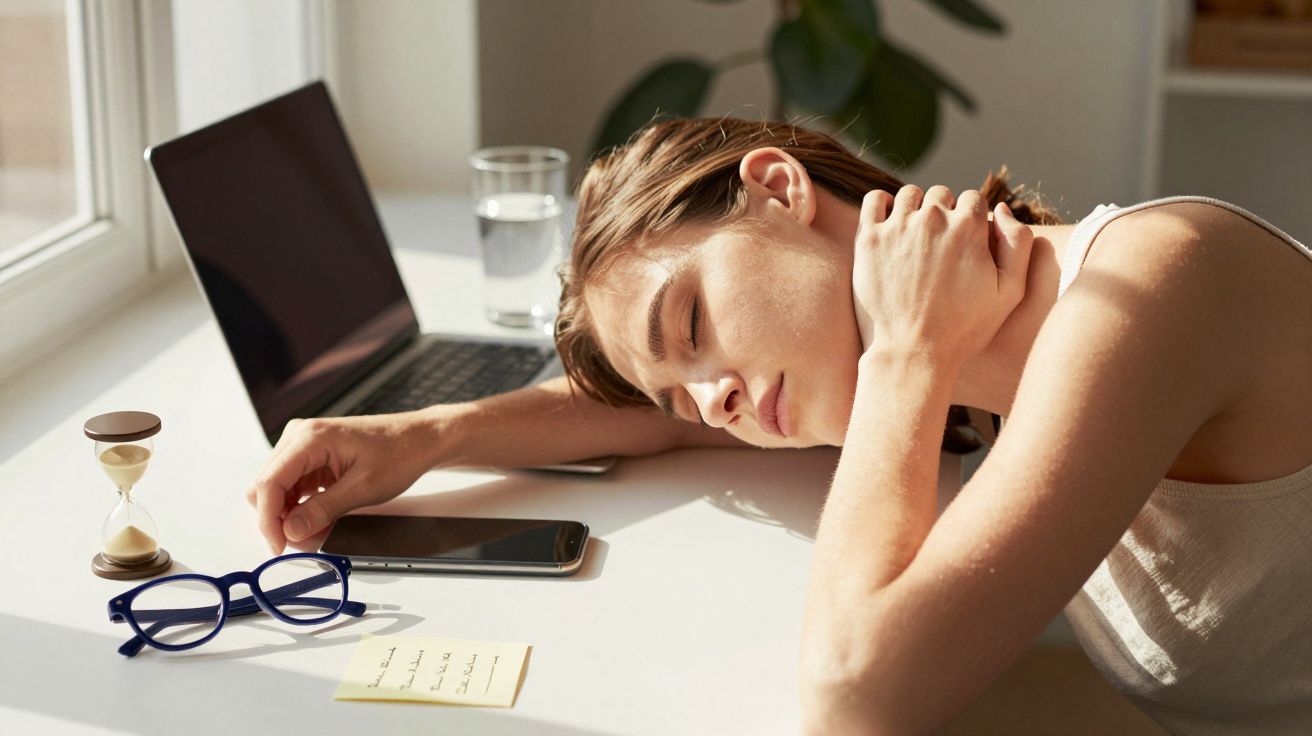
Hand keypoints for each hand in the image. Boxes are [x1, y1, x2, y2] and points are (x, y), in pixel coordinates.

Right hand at [245, 412, 441, 554]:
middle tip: (304, 540)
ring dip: (292, 515)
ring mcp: (304, 446)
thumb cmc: (398, 453)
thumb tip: (291, 531)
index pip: (268, 483)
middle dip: (280, 518)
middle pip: (266, 486)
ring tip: (321, 529)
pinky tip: (322, 518)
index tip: (278, 545)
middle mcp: (300, 437)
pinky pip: (293, 487)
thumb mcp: (363, 488)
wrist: (418, 439)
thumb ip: (323, 510)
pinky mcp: (311, 457)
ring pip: (277, 490)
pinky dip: (302, 507)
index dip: (268, 520)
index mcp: (310, 438)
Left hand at [851, 185, 1034, 367]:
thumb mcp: (1010, 291)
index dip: (971, 220)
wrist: (913, 352)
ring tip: (916, 237)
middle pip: (942, 195)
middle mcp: (933, 220)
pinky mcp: (869, 239)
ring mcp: (898, 227)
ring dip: (916, 209)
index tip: (965, 242)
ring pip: (910, 195)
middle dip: (945, 213)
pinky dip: (883, 205)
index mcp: (968, 227)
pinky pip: (875, 200)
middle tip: (940, 246)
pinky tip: (890, 224)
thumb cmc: (965, 327)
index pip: (973, 199)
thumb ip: (1018, 243)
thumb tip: (1002, 209)